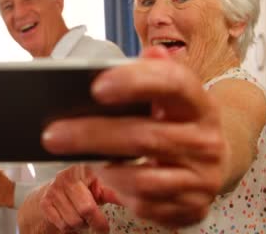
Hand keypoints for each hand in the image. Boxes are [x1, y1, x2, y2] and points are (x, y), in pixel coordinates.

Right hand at [40, 164, 119, 232]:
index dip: (104, 197)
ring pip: (74, 220)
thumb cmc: (83, 190)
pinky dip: (70, 228)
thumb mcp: (102, 187)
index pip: (97, 179)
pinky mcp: (45, 202)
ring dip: (82, 225)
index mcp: (85, 167)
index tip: (106, 210)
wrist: (54, 193)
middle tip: (100, 223)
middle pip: (86, 208)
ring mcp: (55, 188)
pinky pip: (63, 225)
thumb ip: (117, 191)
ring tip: (83, 217)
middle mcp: (68, 174)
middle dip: (96, 221)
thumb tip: (137, 197)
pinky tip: (71, 218)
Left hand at [42, 46, 227, 227]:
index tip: (97, 87)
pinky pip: (145, 204)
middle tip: (52, 135)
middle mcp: (207, 141)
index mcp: (199, 103)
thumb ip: (150, 73)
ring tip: (79, 159)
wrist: (213, 162)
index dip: (135, 83)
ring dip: (105, 170)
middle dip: (92, 136)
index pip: (173, 85)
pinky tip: (107, 177)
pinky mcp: (192, 207)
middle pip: (145, 137)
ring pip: (143, 179)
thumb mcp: (170, 96)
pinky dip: (119, 192)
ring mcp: (201, 178)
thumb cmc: (176, 121)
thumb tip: (136, 58)